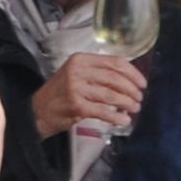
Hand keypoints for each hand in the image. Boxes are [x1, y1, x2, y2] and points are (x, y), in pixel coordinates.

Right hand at [30, 50, 149, 141]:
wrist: (38, 111)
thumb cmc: (61, 93)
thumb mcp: (77, 74)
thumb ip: (98, 73)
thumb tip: (129, 80)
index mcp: (81, 59)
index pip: (114, 62)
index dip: (132, 73)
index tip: (142, 83)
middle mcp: (77, 70)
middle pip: (114, 78)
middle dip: (131, 89)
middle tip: (139, 98)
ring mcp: (76, 88)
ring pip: (111, 95)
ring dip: (127, 103)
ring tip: (134, 108)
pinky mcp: (76, 106)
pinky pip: (103, 111)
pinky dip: (116, 117)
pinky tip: (123, 120)